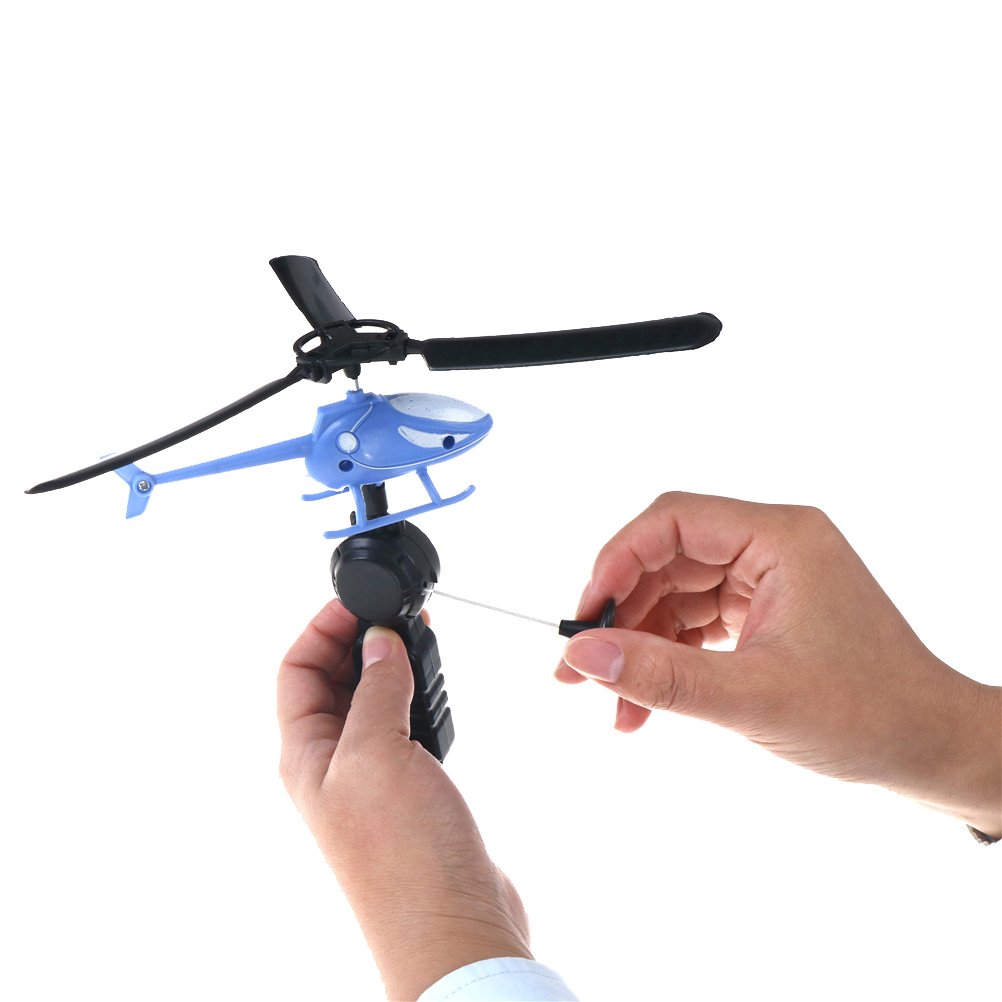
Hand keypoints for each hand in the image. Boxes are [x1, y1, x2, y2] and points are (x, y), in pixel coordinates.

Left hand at [278, 600, 530, 1000]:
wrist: (451, 926)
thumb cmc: (402, 858)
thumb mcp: (377, 755)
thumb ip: (377, 690)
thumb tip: (378, 641)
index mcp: (305, 754)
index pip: (296, 670)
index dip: (321, 628)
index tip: (358, 601)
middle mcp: (332, 764)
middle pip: (330, 681)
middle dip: (356, 639)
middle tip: (395, 613)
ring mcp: (370, 778)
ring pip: (367, 702)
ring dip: (386, 664)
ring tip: (416, 638)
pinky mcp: (408, 791)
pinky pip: (399, 727)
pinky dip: (411, 696)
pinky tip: (431, 688)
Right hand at [557, 492, 1000, 837]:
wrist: (932, 750)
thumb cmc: (869, 715)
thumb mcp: (753, 698)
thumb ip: (661, 675)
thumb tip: (581, 657)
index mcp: (781, 538)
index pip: (672, 521)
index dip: (616, 562)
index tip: (584, 617)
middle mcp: (772, 547)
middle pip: (666, 560)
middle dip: (621, 617)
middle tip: (580, 671)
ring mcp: (767, 580)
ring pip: (674, 596)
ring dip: (641, 649)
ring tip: (617, 708)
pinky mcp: (763, 612)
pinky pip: (695, 623)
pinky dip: (668, 660)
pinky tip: (646, 705)